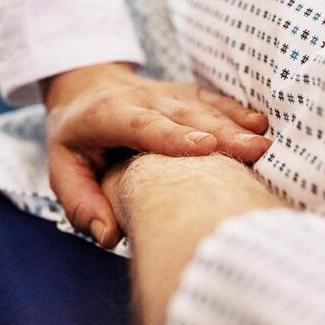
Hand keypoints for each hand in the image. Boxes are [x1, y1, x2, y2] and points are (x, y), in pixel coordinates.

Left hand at [43, 62, 269, 247]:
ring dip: (234, 125)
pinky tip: (261, 125)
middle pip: (183, 115)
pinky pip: (213, 100)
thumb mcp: (62, 169)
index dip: (174, 135)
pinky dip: (237, 112)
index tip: (205, 148)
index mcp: (106, 115)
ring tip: (263, 145)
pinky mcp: (185, 95)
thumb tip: (110, 237)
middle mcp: (141, 99)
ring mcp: (166, 94)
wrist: (85, 87)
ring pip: (203, 107)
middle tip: (252, 151)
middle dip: (219, 132)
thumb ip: (82, 203)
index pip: (142, 124)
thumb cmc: (75, 138)